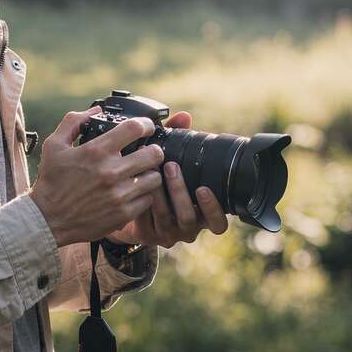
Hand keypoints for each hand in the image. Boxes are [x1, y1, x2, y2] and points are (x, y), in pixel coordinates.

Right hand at [28, 106, 165, 246]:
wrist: (46, 219)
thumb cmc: (51, 181)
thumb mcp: (54, 145)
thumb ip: (73, 122)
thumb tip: (96, 110)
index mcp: (96, 151)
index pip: (135, 129)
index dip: (146, 124)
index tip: (147, 127)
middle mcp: (111, 172)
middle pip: (154, 153)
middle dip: (153, 150)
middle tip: (148, 152)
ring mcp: (119, 194)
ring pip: (155, 178)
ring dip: (150, 173)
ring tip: (141, 173)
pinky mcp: (123, 214)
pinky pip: (148, 199)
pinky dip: (144, 194)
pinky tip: (134, 192)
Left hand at [106, 111, 229, 248]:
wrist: (133, 205)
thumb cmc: (162, 181)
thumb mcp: (174, 161)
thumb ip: (179, 139)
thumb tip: (184, 117)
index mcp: (202, 213)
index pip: (218, 223)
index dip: (213, 209)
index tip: (203, 188)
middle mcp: (188, 227)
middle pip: (189, 218)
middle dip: (180, 190)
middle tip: (171, 166)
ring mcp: (167, 233)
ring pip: (166, 218)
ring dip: (160, 193)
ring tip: (152, 170)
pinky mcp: (147, 235)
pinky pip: (146, 222)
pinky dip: (142, 201)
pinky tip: (137, 184)